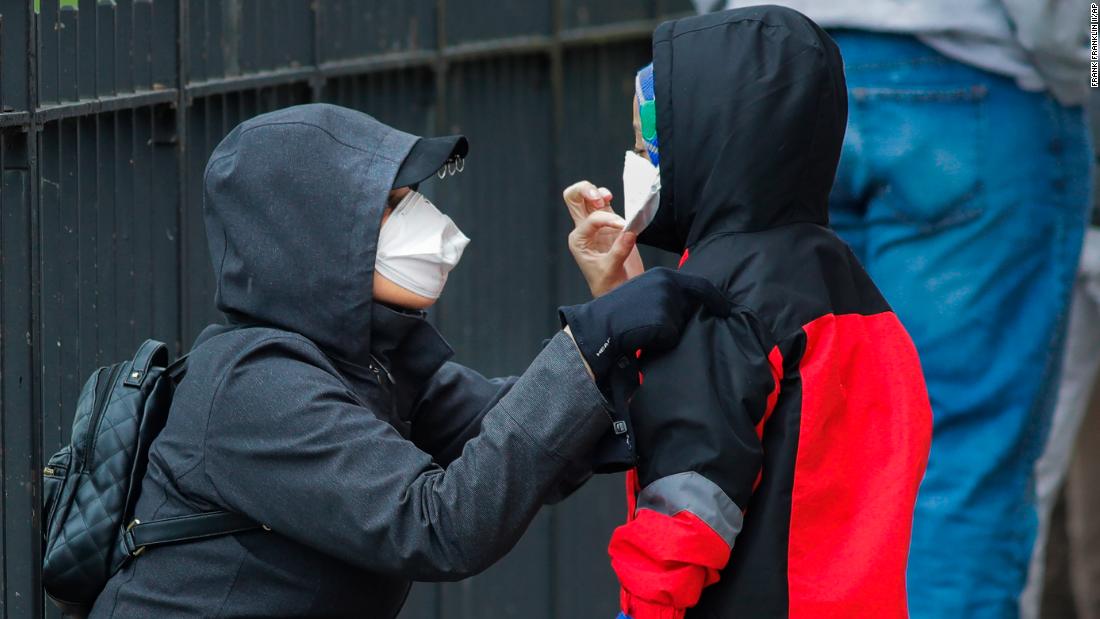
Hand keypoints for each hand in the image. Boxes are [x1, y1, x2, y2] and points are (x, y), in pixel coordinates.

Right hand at [558, 267, 730, 388]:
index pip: (701, 286)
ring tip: (644, 327)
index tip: (727, 310)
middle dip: (684, 318)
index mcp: (663, 275)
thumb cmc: (619, 314)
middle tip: (656, 324)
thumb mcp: (644, 292)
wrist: (599, 327)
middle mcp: (668, 285)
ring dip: (669, 332)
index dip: (717, 299)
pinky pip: (672, 338)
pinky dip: (662, 342)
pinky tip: (643, 336)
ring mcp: (666, 303)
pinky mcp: (664, 322)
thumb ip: (667, 293)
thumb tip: (694, 304)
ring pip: (682, 324)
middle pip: (693, 306)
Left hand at [562, 181, 644, 296]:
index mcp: (579, 240)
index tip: (622, 226)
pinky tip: (611, 198)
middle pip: (574, 198)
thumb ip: (619, 250)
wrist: (617, 293)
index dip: (607, 219)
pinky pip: (604, 203)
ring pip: (589, 197)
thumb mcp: (611, 270)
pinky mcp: (610, 224)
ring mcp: (597, 226)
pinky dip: (607, 196)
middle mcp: (584, 230)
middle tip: (600, 199)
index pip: (591, 219)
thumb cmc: (608, 285)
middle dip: (585, 191)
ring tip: (606, 198)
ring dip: (597, 192)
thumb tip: (629, 231)